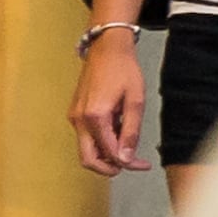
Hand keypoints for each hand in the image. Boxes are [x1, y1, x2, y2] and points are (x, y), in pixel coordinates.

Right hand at [69, 34, 150, 175]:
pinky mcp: (76, 113)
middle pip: (88, 159)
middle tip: (131, 163)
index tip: (143, 164)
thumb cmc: (123, 70)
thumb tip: (127, 158)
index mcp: (94, 117)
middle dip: (110, 167)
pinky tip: (118, 128)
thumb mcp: (135, 102)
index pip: (109, 153)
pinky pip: (87, 136)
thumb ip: (131, 132)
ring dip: (107, 153)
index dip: (128, 163)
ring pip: (87, 149)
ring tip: (128, 138)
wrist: (106, 49)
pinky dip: (102, 141)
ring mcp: (74, 116)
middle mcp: (79, 119)